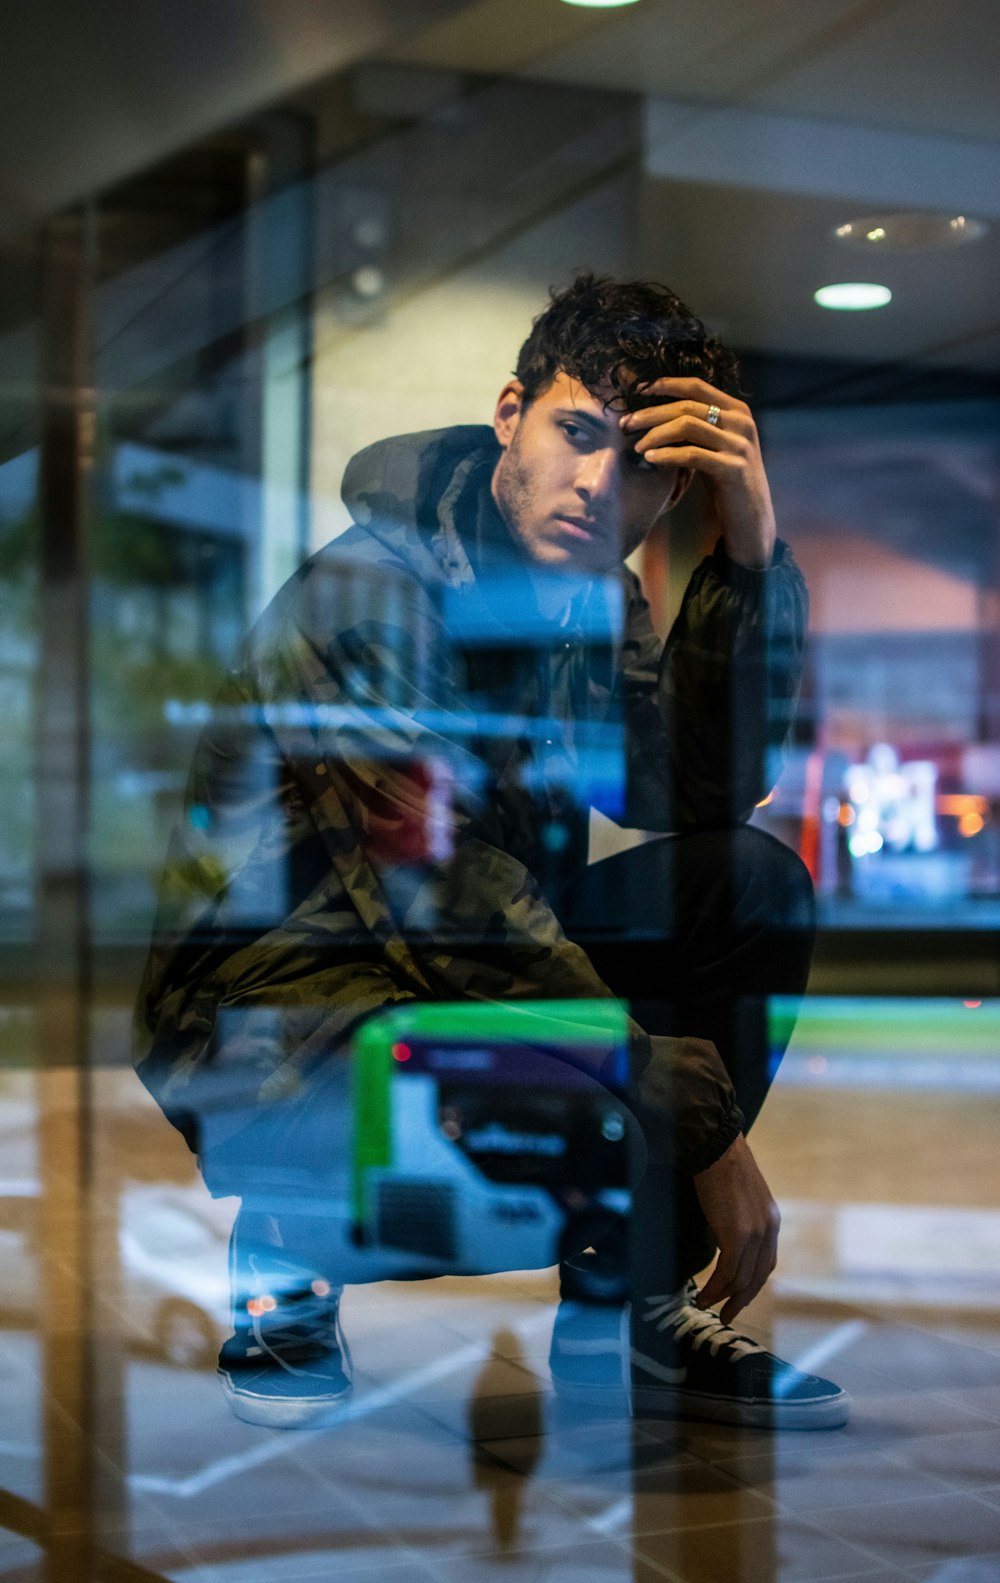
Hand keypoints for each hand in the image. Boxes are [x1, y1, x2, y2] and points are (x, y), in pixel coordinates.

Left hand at [620, 377, 776, 568]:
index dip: (666, 385)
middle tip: (627, 423)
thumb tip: (654, 411)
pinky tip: (650, 459)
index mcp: (737, 410)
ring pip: (687, 426)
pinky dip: (666, 454)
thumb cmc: (725, 479)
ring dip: (655, 434)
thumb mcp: (713, 445)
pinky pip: (691, 454)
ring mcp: (739, 444)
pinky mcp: (732, 468)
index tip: (640, 390)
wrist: (750, 516)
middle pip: (687, 407)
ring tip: (636, 445)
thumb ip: (696, 426)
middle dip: (651, 413)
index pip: (697, 386)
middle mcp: (741, 422)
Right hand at [691, 1132, 779, 1323]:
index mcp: (771, 1221)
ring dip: (724, 1297)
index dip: (752, 1284)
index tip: (737, 1297)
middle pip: (757, 1276)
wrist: (715, 1147)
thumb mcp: (739, 1196)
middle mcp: (768, 1230)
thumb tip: (724, 1237)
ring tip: (708, 1307)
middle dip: (741, 1299)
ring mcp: (755, 1234)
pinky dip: (715, 1288)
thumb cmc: (721, 1164)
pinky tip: (703, 1294)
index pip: (766, 1263)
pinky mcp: (737, 1235)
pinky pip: (727, 1272)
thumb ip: (739, 1218)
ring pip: (741, 1278)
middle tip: (726, 1314)